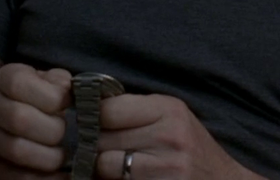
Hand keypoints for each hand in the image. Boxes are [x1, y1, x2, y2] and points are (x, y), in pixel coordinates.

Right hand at [0, 63, 71, 177]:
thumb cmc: (27, 100)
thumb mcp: (42, 82)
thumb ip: (58, 82)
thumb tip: (71, 92)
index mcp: (4, 78)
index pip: (21, 83)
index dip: (53, 96)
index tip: (70, 104)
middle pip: (20, 119)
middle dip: (53, 131)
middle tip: (66, 136)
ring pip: (16, 150)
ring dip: (48, 158)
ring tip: (62, 157)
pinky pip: (10, 175)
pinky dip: (40, 178)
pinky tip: (57, 175)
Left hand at [94, 94, 259, 179]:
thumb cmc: (190, 149)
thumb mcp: (173, 118)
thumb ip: (137, 110)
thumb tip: (88, 108)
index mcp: (170, 108)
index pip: (107, 109)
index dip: (97, 118)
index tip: (102, 125)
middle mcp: (168, 135)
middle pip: (101, 137)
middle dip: (100, 145)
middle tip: (117, 150)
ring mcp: (165, 166)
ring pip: (103, 164)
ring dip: (105, 169)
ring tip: (124, 168)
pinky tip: (132, 179)